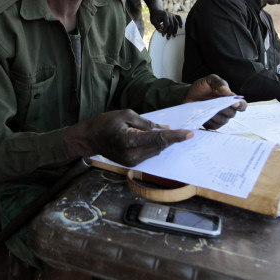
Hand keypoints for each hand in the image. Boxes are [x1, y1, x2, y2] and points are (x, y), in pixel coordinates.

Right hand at [64, 109, 192, 166]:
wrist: (89, 138)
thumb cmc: (105, 122)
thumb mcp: (126, 114)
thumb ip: (146, 123)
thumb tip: (163, 128)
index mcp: (130, 141)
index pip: (158, 139)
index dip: (175, 136)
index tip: (189, 134)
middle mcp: (132, 155)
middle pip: (159, 147)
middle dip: (172, 139)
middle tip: (185, 132)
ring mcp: (132, 162)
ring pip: (156, 152)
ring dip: (163, 143)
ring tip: (170, 133)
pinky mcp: (131, 164)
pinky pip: (149, 154)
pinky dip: (155, 146)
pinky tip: (156, 139)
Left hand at [149, 8, 182, 38]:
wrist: (156, 10)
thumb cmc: (154, 16)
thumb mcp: (153, 21)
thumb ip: (157, 26)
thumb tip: (161, 31)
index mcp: (165, 15)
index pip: (166, 24)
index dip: (165, 31)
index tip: (163, 35)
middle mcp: (170, 15)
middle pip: (172, 25)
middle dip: (170, 32)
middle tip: (168, 38)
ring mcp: (172, 15)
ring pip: (176, 23)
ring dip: (175, 30)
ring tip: (174, 35)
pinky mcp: (173, 15)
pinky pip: (178, 18)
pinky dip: (180, 22)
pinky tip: (181, 26)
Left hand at [184, 74, 246, 129]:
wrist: (188, 94)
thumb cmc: (202, 87)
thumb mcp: (210, 80)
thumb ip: (220, 83)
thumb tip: (227, 91)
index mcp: (230, 98)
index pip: (242, 105)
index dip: (241, 105)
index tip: (235, 104)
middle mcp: (227, 109)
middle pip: (232, 114)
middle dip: (225, 109)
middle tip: (216, 104)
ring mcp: (220, 118)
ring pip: (223, 121)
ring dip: (216, 115)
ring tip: (207, 108)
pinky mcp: (211, 124)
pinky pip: (214, 126)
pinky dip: (209, 121)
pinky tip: (204, 115)